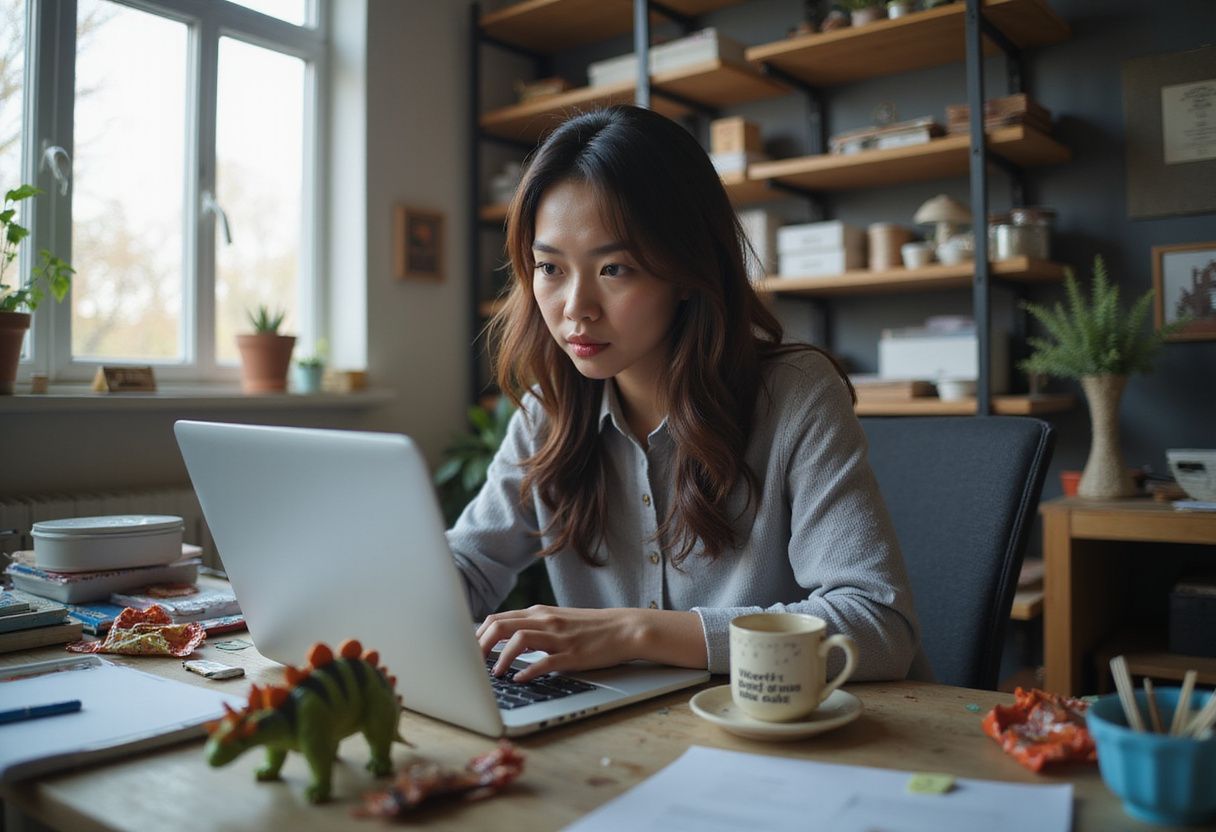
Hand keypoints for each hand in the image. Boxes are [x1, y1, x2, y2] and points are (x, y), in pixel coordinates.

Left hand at [476, 606, 705, 682]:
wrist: (625, 628)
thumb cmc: (589, 628)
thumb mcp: (556, 622)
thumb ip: (531, 627)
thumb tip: (502, 640)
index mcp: (538, 613)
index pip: (497, 619)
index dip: (476, 637)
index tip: (466, 654)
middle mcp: (544, 621)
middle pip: (500, 626)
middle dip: (479, 646)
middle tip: (472, 665)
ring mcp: (558, 637)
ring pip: (518, 640)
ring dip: (501, 658)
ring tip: (495, 675)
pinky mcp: (572, 654)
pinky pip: (545, 662)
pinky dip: (528, 671)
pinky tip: (520, 680)